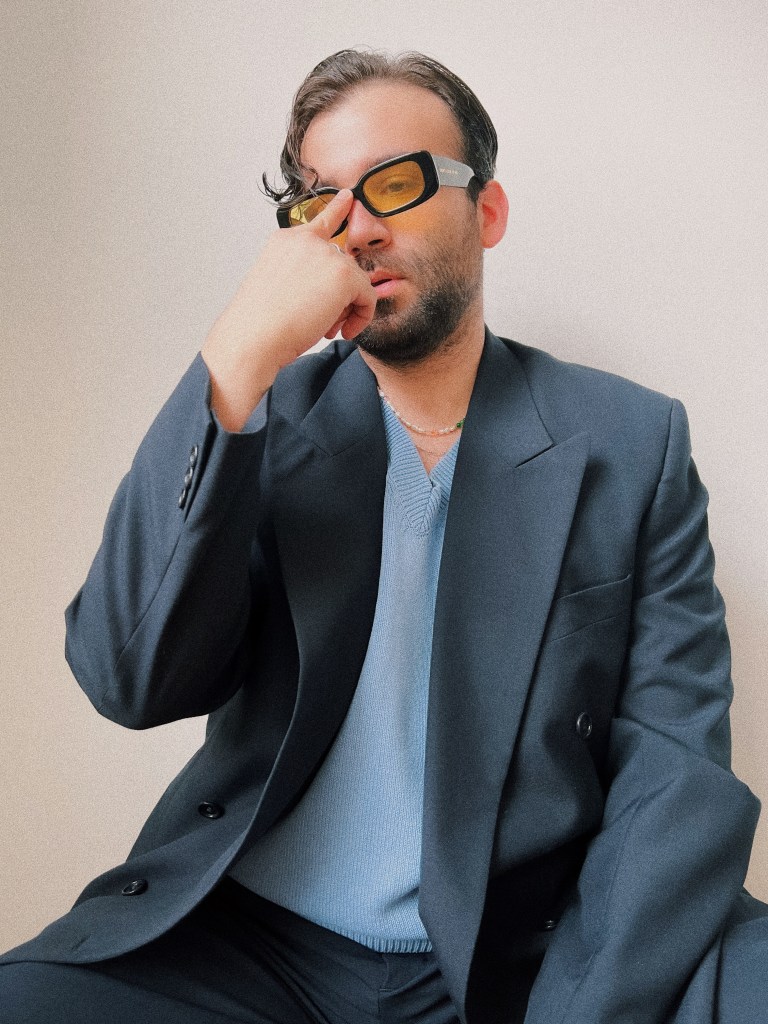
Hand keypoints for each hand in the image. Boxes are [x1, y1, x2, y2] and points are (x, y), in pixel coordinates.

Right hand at [201, 190, 376, 430]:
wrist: (254, 336)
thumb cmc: (261, 323)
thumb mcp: (279, 286)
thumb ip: (307, 275)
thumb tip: (339, 286)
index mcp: (285, 241)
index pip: (319, 221)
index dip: (337, 208)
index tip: (347, 197)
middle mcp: (306, 240)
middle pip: (342, 266)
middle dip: (339, 297)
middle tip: (322, 322)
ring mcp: (326, 254)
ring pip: (356, 283)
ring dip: (347, 310)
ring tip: (326, 328)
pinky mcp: (344, 274)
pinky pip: (368, 297)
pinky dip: (361, 317)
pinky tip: (340, 330)